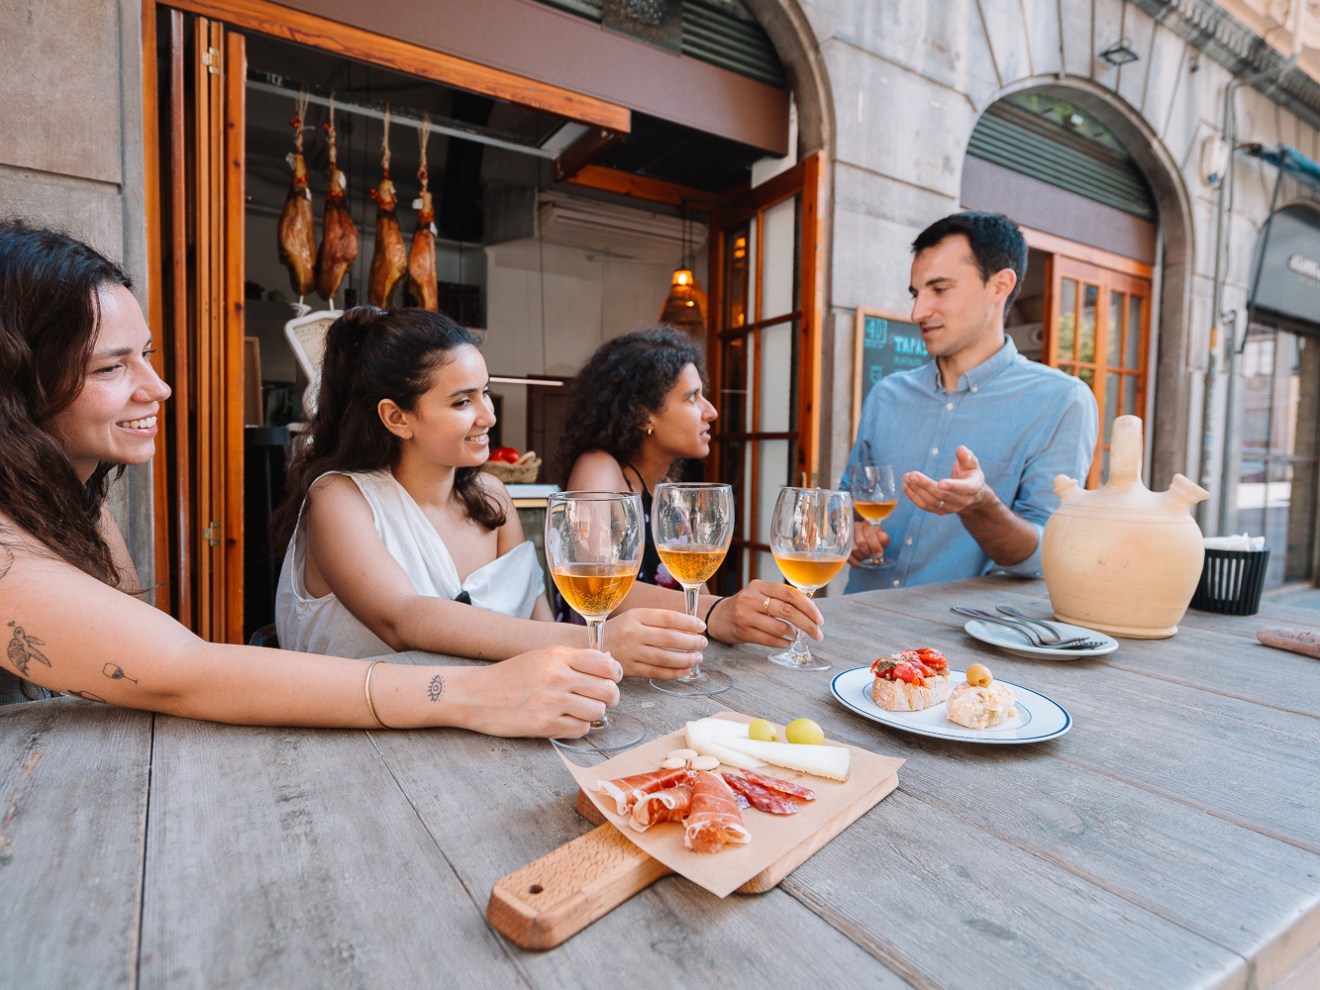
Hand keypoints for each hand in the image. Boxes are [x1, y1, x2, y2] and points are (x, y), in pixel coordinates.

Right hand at [463, 645, 621, 737]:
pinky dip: (578, 727)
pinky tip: (565, 721)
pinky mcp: (543, 725)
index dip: (614, 674)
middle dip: (609, 697)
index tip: (609, 679)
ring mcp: (551, 702)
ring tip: (578, 711)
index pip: (606, 664)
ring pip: (598, 711)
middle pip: (608, 690)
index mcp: (558, 656)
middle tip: (600, 699)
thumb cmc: (509, 676)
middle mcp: (557, 676)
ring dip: (593, 713)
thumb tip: (608, 665)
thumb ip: (572, 660)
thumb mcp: (541, 656)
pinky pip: (581, 729)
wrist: (474, 694)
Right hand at [603, 608, 706, 679]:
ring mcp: (630, 652)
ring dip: (686, 659)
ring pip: (665, 658)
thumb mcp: (634, 617)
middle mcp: (633, 633)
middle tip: (703, 643)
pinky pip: (657, 673)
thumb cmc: (619, 630)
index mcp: (636, 615)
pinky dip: (674, 673)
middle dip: (691, 642)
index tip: (701, 626)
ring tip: (697, 658)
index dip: (688, 622)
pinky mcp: (629, 669)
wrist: (590, 647)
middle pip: (669, 638)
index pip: (668, 617)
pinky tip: (685, 670)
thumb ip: (657, 619)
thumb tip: (689, 624)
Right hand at [708, 579, 823, 646]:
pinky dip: (783, 643)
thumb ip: (781, 598)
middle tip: (818, 634)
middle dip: (807, 624)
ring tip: (797, 637)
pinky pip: (769, 640)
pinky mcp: (742, 631)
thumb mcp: (759, 594)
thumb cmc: (745, 606)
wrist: (716, 616)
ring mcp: (745, 615)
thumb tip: (811, 608)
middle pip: (787, 610)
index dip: (809, 607)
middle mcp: (751, 598)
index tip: (819, 619)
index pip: (790, 593)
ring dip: (794, 634)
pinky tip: (787, 643)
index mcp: (760, 586)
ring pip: (779, 627)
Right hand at [849, 520, 889, 566]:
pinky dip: (854, 562)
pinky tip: (859, 564)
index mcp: (866, 524)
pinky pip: (847, 555)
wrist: (863, 541)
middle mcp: (855, 527)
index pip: (869, 534)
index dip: (875, 546)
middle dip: (868, 552)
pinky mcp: (841, 545)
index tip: (879, 555)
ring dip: (861, 556)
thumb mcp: (881, 539)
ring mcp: (846, 536)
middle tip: (871, 557)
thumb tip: (883, 536)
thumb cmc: (874, 540)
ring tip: (865, 558)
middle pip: (861, 542)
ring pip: (854, 549)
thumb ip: (884, 538)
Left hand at [902, 445, 987, 514]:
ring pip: (932, 502)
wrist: (971, 494)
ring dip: (917, 491)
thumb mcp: (971, 463)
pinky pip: (925, 506)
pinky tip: (905, 486)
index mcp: (973, 488)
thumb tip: (961, 449)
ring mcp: (950, 508)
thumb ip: (966, 457)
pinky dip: (914, 497)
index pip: (964, 489)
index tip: (940, 483)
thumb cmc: (970, 473)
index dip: (952, 486)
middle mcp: (962, 501)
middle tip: (912, 475)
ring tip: (906, 478)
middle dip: (926, 485)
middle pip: (942, 495)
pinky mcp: (940, 511)